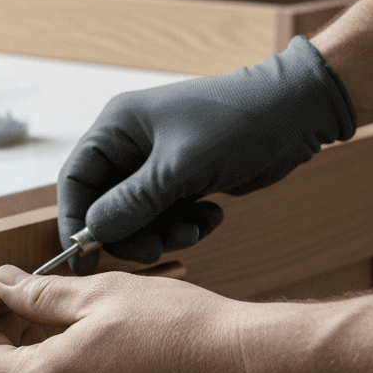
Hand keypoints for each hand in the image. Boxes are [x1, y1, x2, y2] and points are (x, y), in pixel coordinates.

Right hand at [57, 35, 356, 272]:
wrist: (297, 113)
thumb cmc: (237, 123)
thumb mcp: (180, 167)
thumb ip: (132, 203)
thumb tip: (93, 233)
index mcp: (117, 127)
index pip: (75, 179)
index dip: (75, 220)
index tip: (82, 259)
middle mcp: (130, 146)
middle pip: (104, 206)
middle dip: (129, 233)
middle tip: (155, 251)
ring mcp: (156, 165)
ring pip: (137, 218)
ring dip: (163, 232)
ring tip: (195, 228)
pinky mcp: (182, 181)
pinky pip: (166, 218)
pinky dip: (185, 225)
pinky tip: (212, 215)